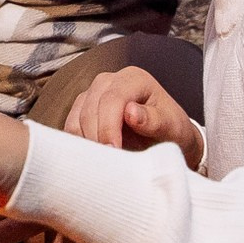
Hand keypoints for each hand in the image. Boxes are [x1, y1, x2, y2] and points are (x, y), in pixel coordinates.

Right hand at [65, 66, 203, 169]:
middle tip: (107, 163)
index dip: (109, 126)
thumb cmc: (171, 130)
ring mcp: (93, 93)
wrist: (166, 137)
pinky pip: (71, 126)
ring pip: (77, 116)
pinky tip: (93, 157)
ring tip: (103, 162)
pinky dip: (78, 143)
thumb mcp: (172, 127)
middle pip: (91, 107)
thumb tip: (131, 112)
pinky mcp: (82, 108)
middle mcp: (110, 80)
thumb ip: (154, 120)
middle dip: (97, 137)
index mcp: (134, 79)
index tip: (113, 150)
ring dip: (86, 142)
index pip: (112, 99)